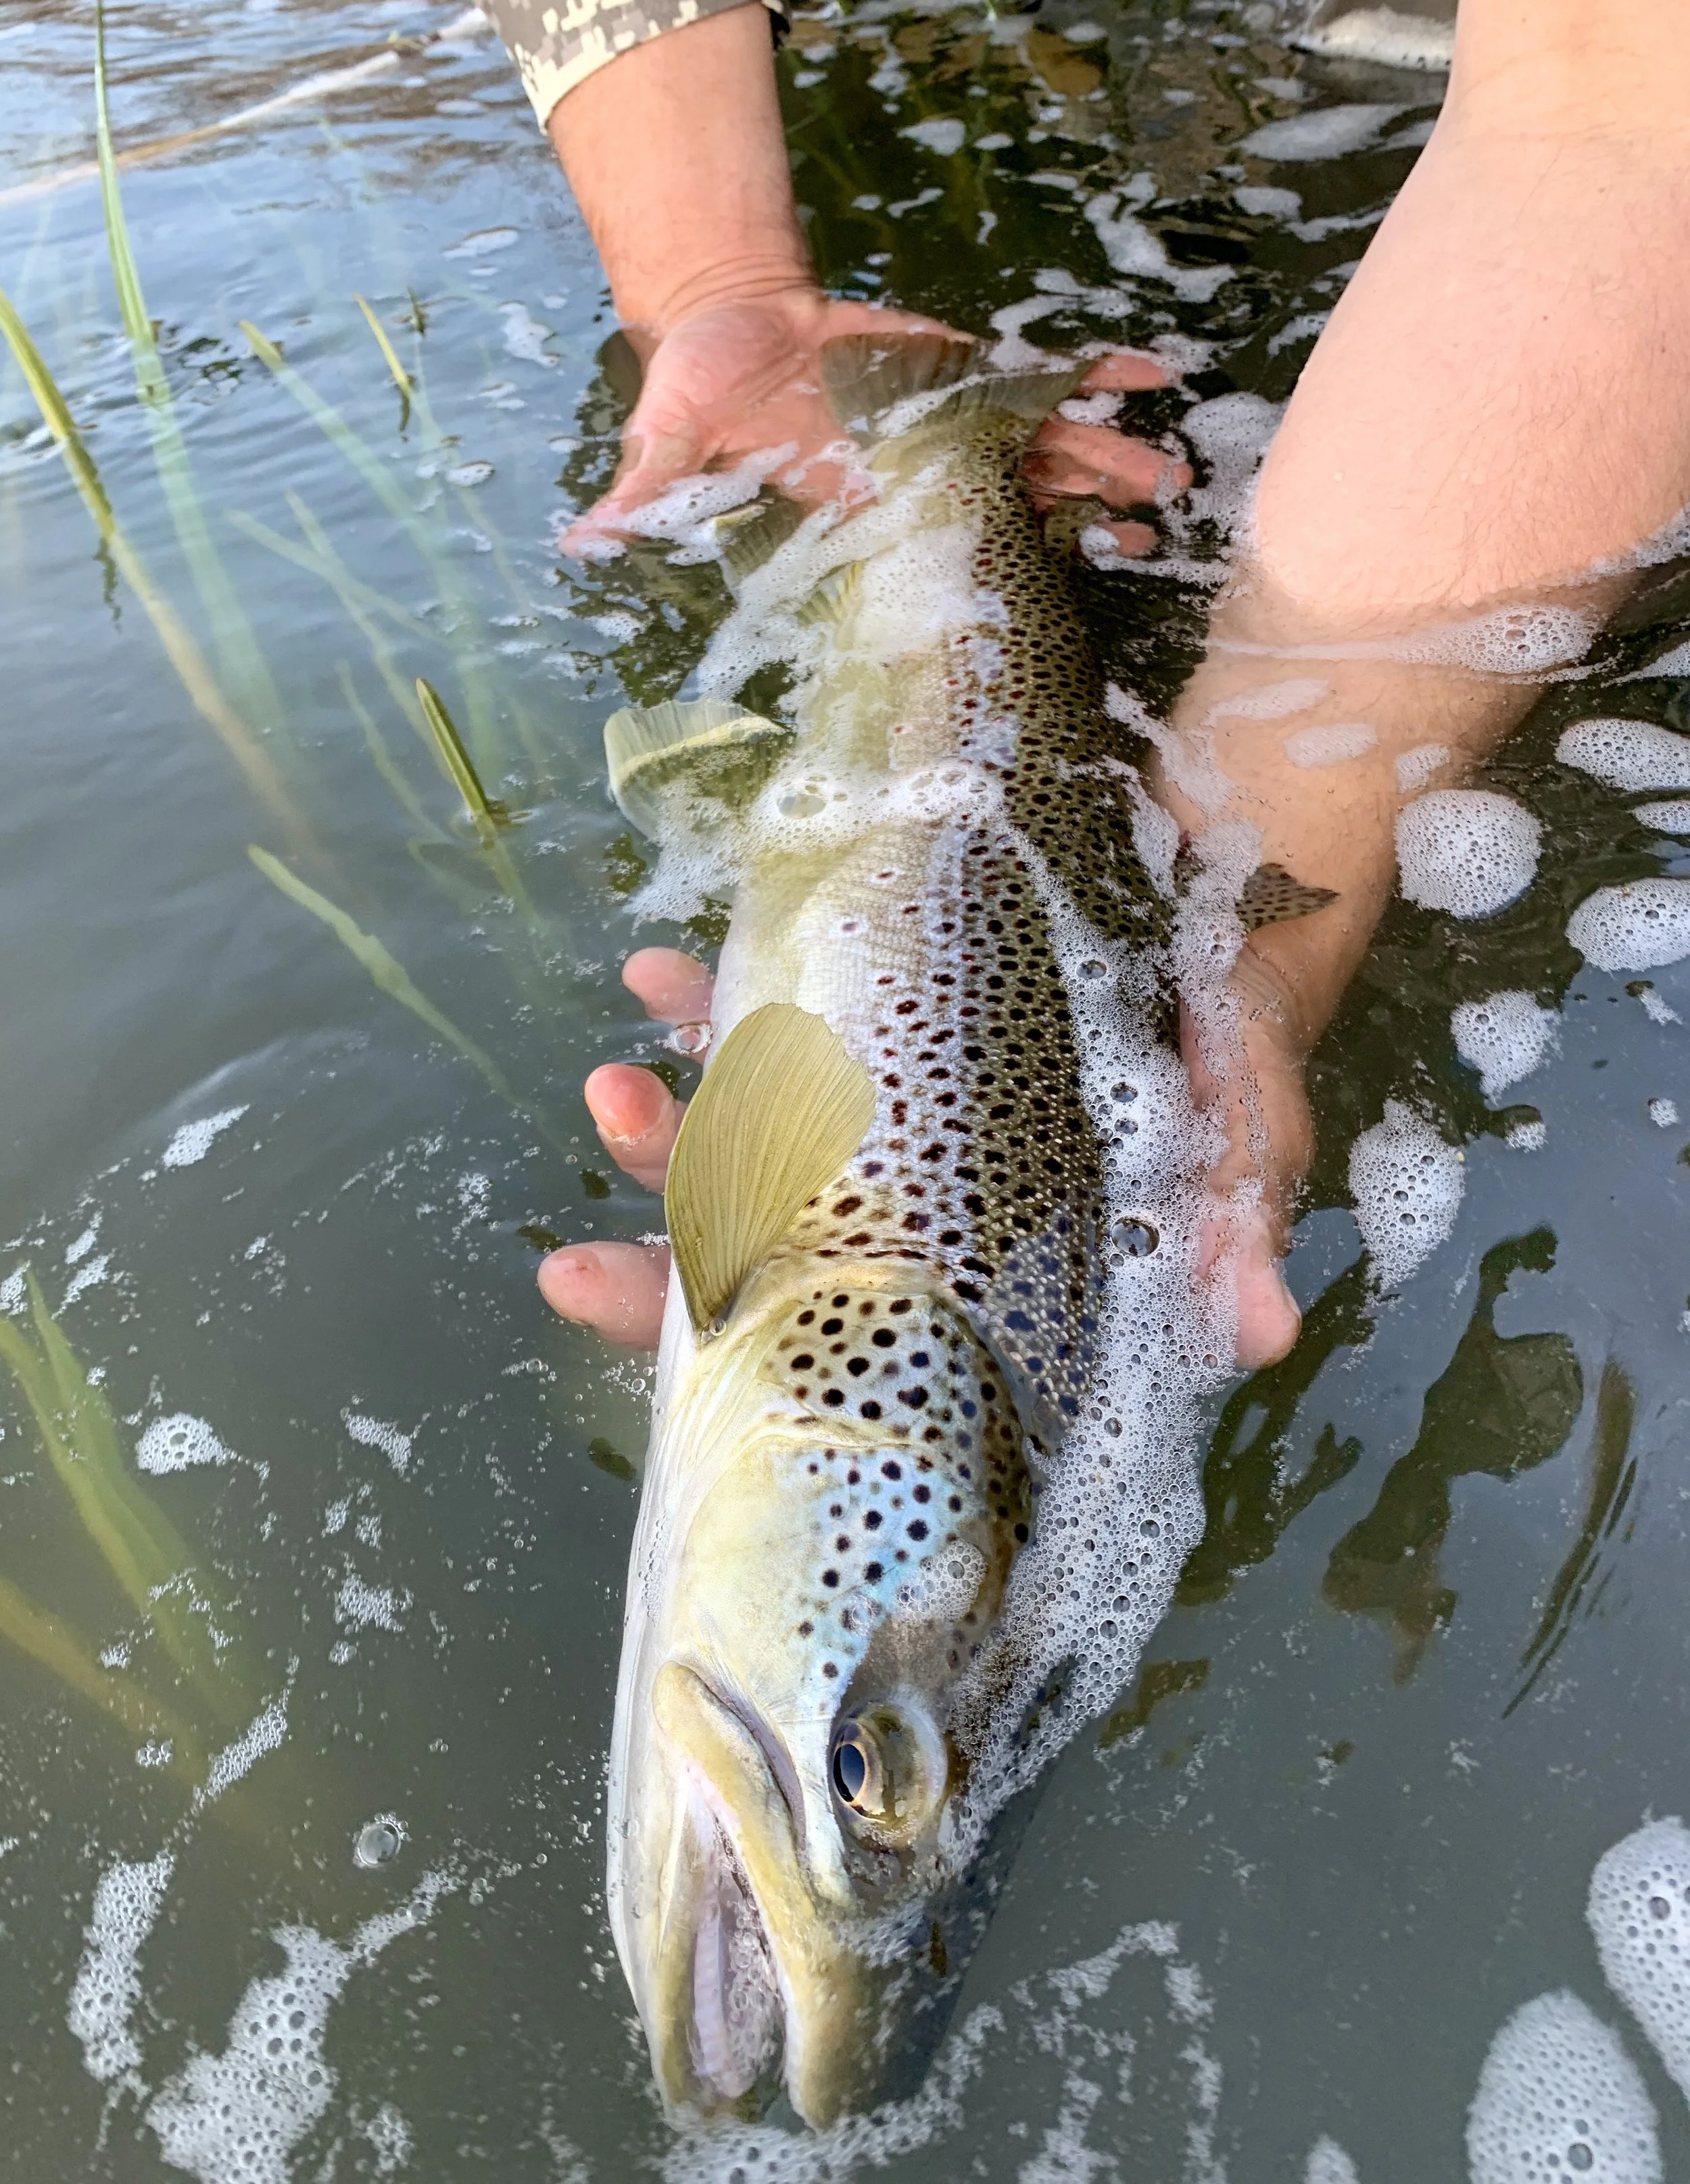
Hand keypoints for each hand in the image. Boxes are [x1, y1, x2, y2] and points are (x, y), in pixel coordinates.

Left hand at [538, 947, 1305, 1368]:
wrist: (1214, 909)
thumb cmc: (1229, 1048)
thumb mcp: (1245, 1131)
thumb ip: (1237, 1225)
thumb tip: (1263, 1329)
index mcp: (984, 1270)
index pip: (839, 1330)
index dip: (718, 1328)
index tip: (588, 1292)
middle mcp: (914, 1214)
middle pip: (762, 1255)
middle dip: (661, 1236)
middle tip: (587, 1217)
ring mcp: (887, 1126)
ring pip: (749, 1148)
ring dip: (668, 1121)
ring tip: (609, 1085)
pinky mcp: (879, 1038)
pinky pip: (775, 1034)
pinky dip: (711, 1009)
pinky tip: (656, 978)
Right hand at [563, 286, 1185, 555]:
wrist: (731, 322)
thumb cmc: (702, 391)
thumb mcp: (667, 442)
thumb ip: (644, 492)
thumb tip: (582, 539)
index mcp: (865, 499)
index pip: (938, 538)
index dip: (995, 562)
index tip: (1050, 584)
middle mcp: (921, 470)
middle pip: (1015, 503)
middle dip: (1082, 516)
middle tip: (1150, 536)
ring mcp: (947, 419)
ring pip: (1040, 448)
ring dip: (1106, 459)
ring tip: (1170, 475)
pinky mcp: (956, 366)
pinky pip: (1036, 373)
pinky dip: (1089, 371)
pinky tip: (1144, 373)